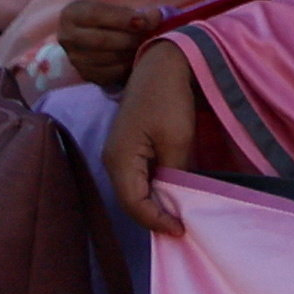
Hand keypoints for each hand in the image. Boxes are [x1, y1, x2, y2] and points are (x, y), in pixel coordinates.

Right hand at [55, 0, 144, 87]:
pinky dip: (128, 67)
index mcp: (72, 14)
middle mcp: (67, 38)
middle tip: (151, 35)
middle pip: (102, 40)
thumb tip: (155, 17)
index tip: (146, 21)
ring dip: (132, 53)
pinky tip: (138, 58)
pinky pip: (111, 74)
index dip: (123, 18)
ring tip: (147, 45)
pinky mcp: (86, 75)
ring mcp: (75, 59)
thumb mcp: (116, 8)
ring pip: (107, 59)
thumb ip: (134, 12)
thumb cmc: (110, 17)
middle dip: (131, 38)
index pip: (96, 15)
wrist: (96, 35)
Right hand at [107, 46, 203, 237]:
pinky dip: (154, 189)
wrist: (163, 64)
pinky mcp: (129, 146)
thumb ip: (175, 174)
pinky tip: (171, 193)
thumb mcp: (177, 140)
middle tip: (181, 227)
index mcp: (120, 159)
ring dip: (154, 204)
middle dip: (154, 216)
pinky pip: (138, 177)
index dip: (156, 220)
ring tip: (178, 215)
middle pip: (130, 200)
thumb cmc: (170, 99)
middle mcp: (113, 160)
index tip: (181, 229)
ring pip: (134, 190)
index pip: (134, 204)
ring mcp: (119, 153)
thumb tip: (178, 198)